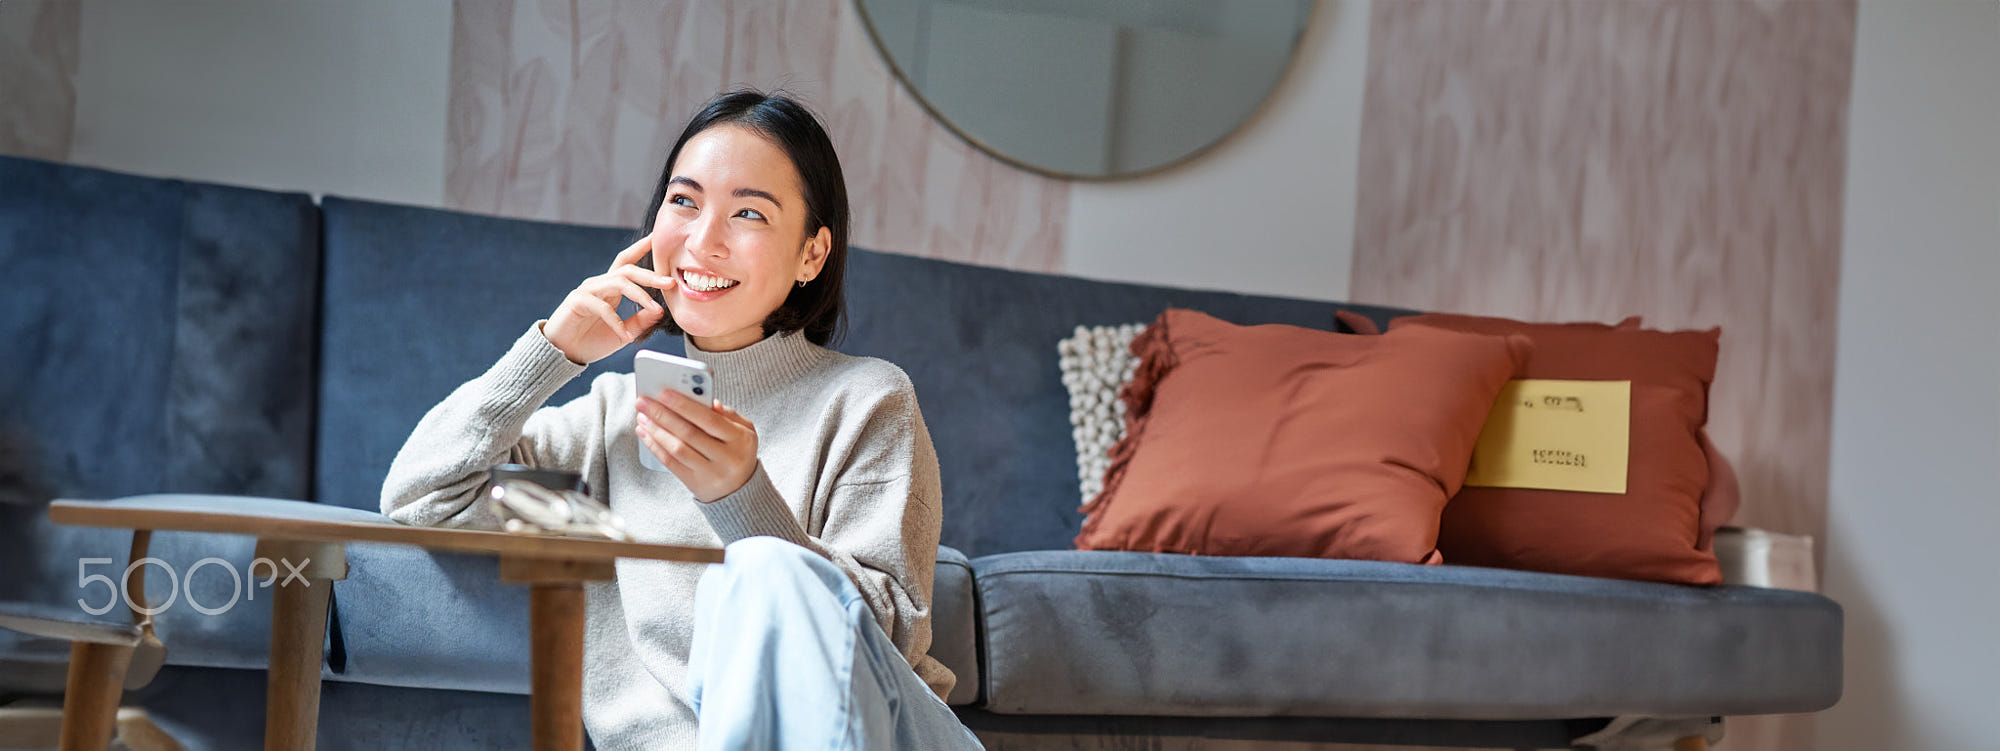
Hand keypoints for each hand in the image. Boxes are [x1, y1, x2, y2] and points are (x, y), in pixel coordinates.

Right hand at [543, 236, 675, 364]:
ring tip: (655, 309)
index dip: (640, 249)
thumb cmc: (591, 341)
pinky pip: (603, 307)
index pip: (626, 263)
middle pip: (627, 270)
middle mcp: (599, 284)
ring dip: (640, 295)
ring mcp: (587, 291)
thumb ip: (640, 321)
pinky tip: (626, 336)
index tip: (656, 238)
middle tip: (670, 282)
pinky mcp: (577, 302)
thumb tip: (660, 310)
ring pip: (618, 282)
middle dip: (650, 275)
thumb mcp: (624, 332)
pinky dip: (617, 322)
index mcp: (610, 288)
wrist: (563, 355)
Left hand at [636, 390, 758, 501]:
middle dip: (662, 415)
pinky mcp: (694, 483)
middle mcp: (726, 458)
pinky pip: (670, 463)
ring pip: (677, 449)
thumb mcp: (744, 430)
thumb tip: (708, 400)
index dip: (684, 405)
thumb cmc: (738, 450)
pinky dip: (655, 446)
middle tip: (643, 402)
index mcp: (739, 439)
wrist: (739, 488)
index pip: (708, 419)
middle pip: (688, 433)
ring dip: (656, 431)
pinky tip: (645, 434)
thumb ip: (728, 414)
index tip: (663, 393)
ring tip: (642, 416)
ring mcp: (710, 473)